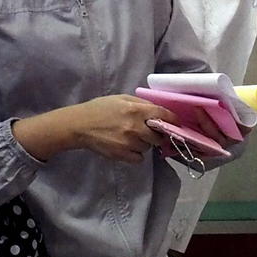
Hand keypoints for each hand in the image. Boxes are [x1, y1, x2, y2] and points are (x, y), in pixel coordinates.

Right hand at [40, 95, 168, 163]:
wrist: (79, 125)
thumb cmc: (100, 109)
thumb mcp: (121, 99)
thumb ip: (141, 104)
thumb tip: (159, 111)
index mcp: (135, 110)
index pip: (163, 115)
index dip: (173, 120)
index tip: (177, 123)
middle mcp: (135, 127)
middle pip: (159, 135)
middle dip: (158, 134)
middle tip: (149, 132)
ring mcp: (129, 142)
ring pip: (149, 147)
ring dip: (145, 143)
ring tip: (131, 137)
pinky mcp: (123, 155)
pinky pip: (139, 157)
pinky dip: (136, 154)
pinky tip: (126, 146)